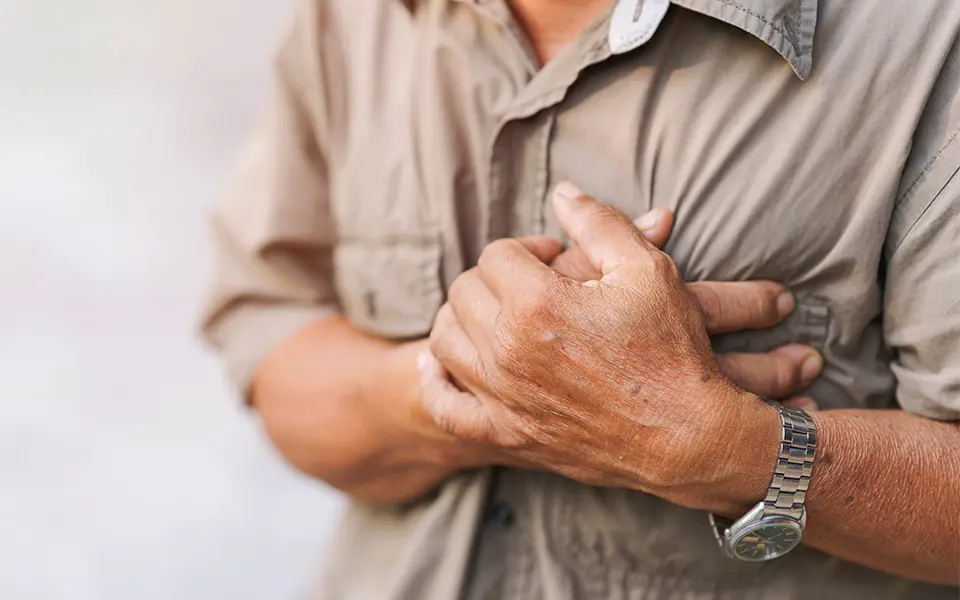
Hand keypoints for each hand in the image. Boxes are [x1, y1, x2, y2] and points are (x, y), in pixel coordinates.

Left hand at [424, 182, 782, 508]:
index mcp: (537, 303)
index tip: (557, 260)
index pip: (497, 253)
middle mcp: (507, 350)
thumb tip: (562, 192)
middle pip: (465, 291)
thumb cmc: (672, 351)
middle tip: (535, 286)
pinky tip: (444, 364)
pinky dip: (436, 383)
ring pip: (446, 339)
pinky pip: (445, 407)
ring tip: (500, 316)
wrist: (689, 438)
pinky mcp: (505, 434)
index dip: (528, 248)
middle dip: (497, 278)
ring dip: (465, 318)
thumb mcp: (648, 271)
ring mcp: (502, 396)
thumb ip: (598, 222)